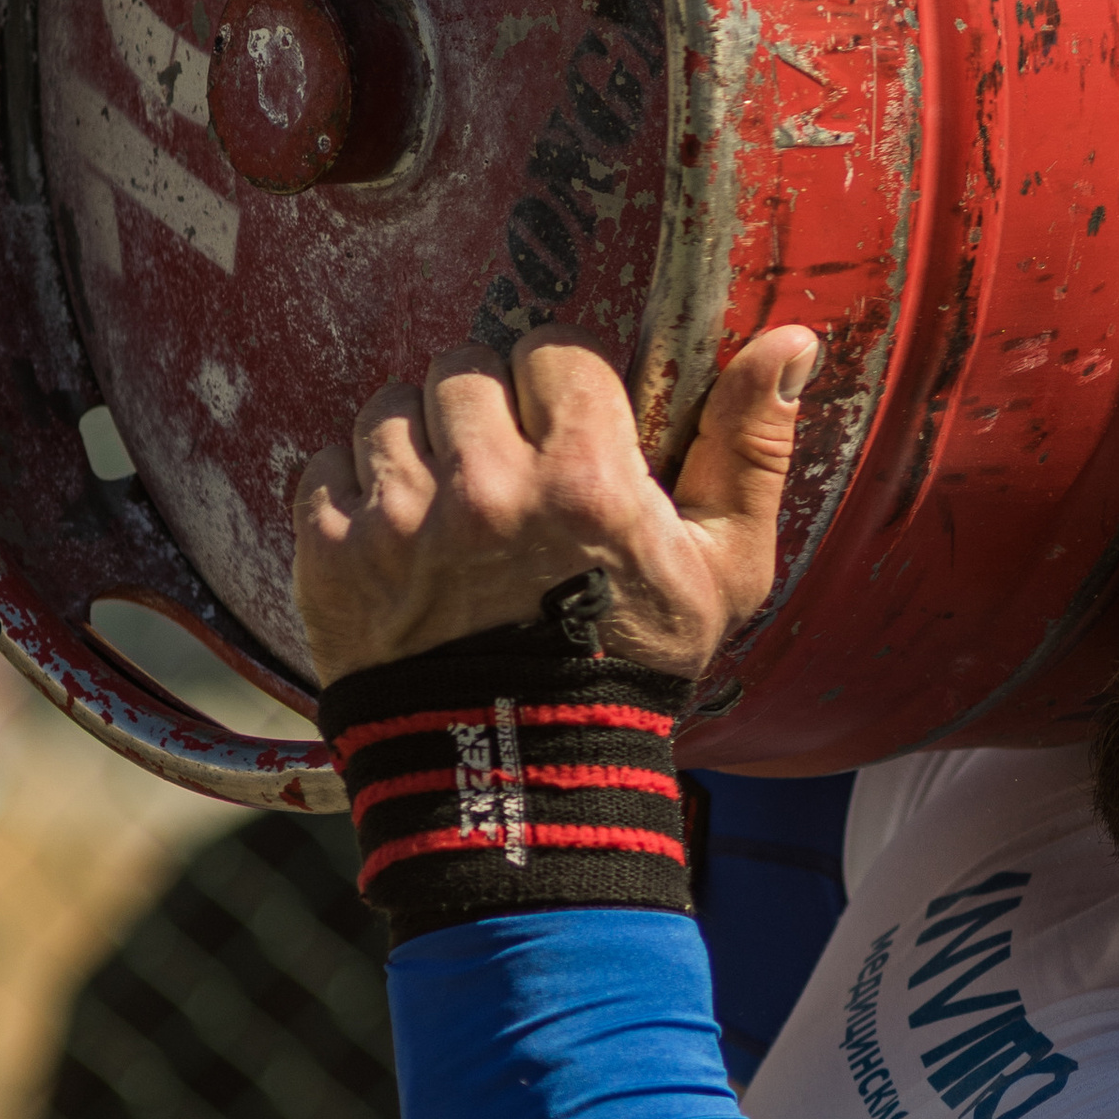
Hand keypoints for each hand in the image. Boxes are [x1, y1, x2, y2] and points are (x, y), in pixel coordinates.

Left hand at [293, 325, 817, 686]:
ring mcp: (399, 522)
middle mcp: (486, 490)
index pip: (553, 351)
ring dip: (419, 446)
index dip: (562, 392)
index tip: (566, 437)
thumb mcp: (724, 569)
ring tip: (451, 509)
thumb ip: (752, 448)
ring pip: (390, 409)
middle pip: (465, 369)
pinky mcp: (330, 556)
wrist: (523, 779)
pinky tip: (398, 540)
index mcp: (584, 480)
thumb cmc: (629, 669)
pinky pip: (325, 465)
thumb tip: (793, 340)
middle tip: (508, 476)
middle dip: (488, 412)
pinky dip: (355, 493)